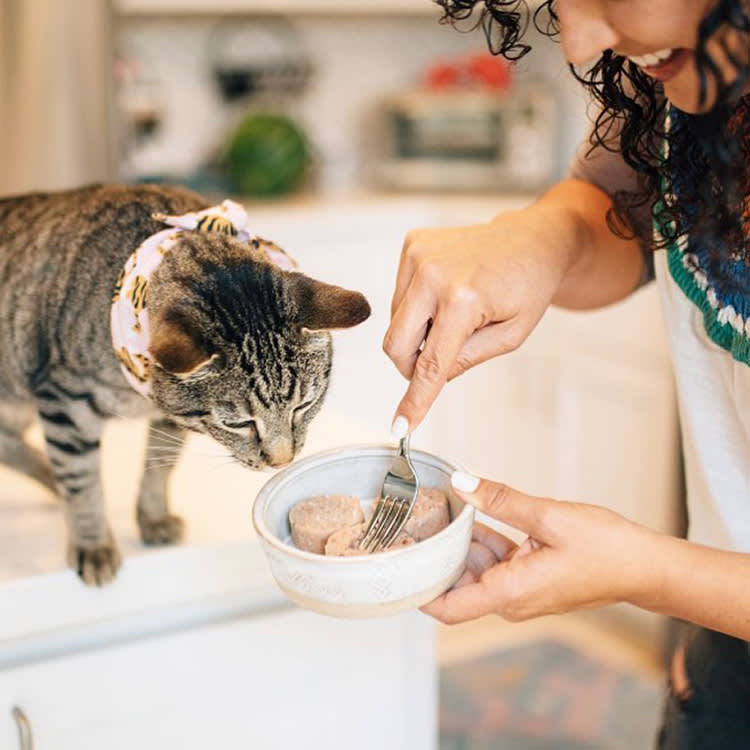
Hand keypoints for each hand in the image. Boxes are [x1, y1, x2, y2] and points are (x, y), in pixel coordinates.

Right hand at [383, 205, 581, 432]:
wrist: (533, 239)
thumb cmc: (528, 285)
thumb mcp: (510, 337)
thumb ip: (466, 361)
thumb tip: (427, 381)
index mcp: (464, 299)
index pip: (430, 363)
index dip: (415, 400)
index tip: (401, 426)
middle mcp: (433, 273)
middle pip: (396, 343)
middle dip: (410, 364)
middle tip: (437, 362)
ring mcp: (419, 254)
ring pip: (395, 321)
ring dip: (418, 331)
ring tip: (455, 315)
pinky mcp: (412, 244)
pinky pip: (400, 295)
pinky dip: (417, 307)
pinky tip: (445, 295)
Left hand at [423, 473, 659, 623]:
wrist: (645, 566)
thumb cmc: (607, 549)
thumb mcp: (549, 516)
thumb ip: (501, 500)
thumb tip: (462, 481)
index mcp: (509, 593)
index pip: (448, 607)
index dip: (418, 591)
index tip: (397, 566)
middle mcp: (510, 599)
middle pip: (456, 585)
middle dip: (435, 557)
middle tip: (412, 524)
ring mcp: (521, 590)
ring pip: (476, 570)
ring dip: (459, 544)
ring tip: (436, 511)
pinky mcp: (531, 579)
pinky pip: (496, 563)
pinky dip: (483, 541)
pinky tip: (472, 512)